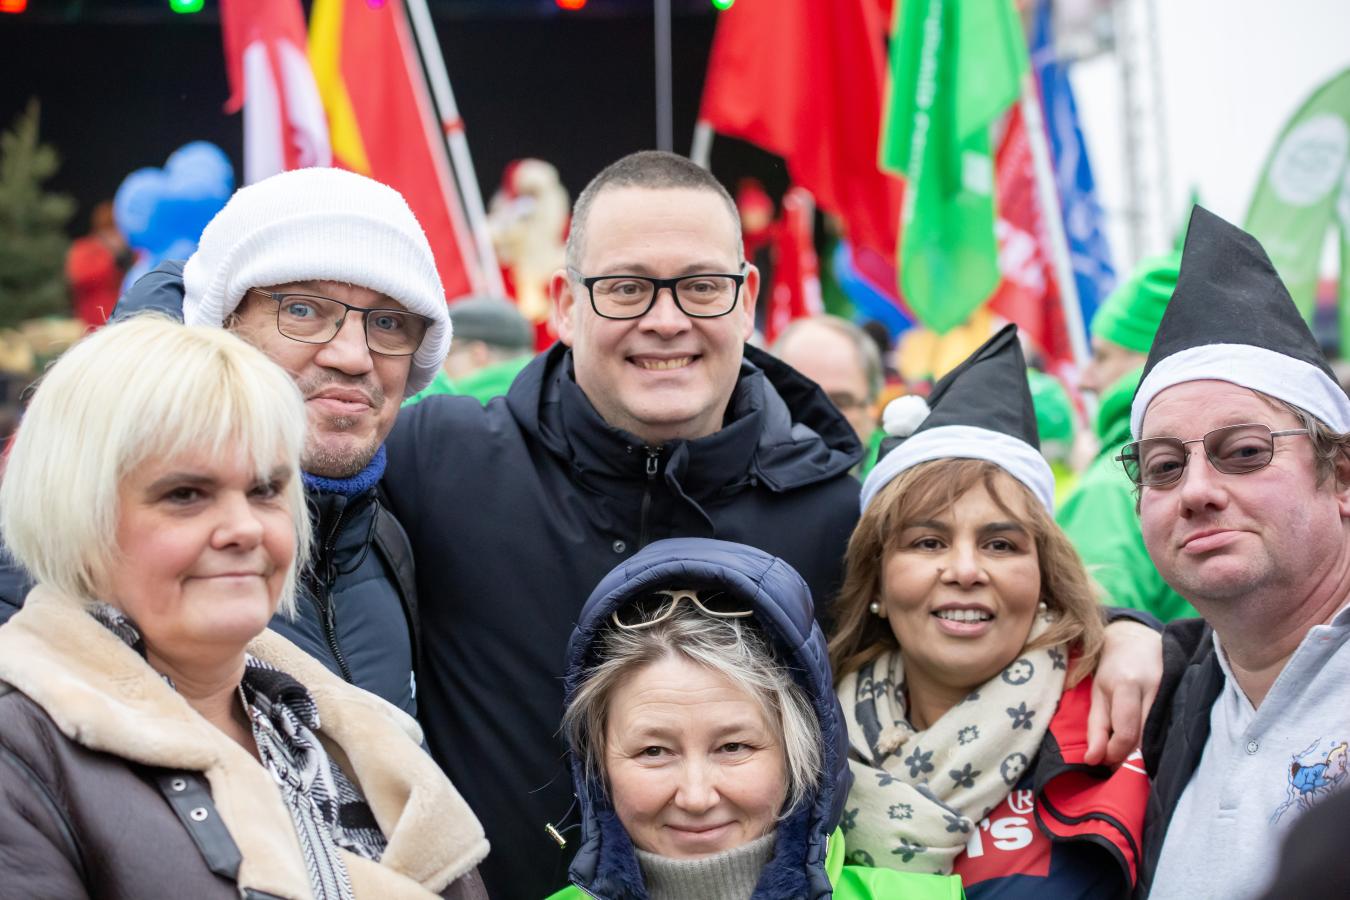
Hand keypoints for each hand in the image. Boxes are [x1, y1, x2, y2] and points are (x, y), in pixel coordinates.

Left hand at [1085, 620, 1161, 765]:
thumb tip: (1092, 760)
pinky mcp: (1185, 695)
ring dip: (1144, 752)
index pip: (1127, 733)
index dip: (1115, 754)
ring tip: (1130, 753)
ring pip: (1162, 736)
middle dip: (1129, 758)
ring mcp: (1174, 690)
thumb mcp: (1098, 694)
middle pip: (1147, 739)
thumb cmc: (1113, 669)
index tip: (1105, 761)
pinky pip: (1172, 727)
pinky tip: (1148, 743)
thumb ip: (1095, 728)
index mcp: (1127, 685)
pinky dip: (1159, 741)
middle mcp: (1155, 688)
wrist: (1139, 640)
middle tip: (1117, 763)